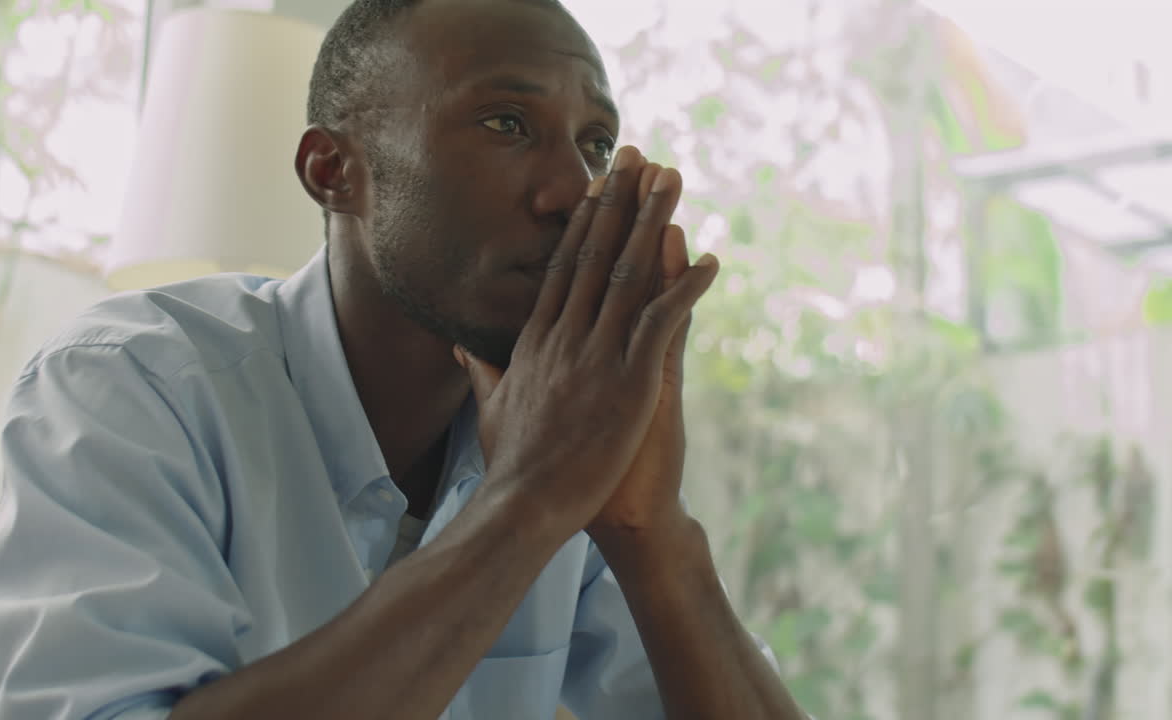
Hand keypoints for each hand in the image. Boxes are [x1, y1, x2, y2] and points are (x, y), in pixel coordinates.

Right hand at [454, 147, 717, 539]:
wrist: (526, 505)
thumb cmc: (512, 465)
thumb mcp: (490, 408)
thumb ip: (480, 369)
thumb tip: (459, 345)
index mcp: (539, 340)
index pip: (564, 267)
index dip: (585, 222)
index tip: (598, 186)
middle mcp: (567, 336)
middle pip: (597, 254)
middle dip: (619, 200)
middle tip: (638, 155)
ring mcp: (599, 354)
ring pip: (632, 274)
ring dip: (655, 222)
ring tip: (673, 180)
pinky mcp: (631, 380)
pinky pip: (665, 321)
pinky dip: (689, 288)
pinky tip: (712, 259)